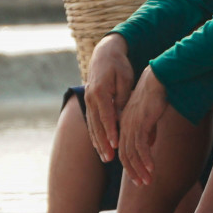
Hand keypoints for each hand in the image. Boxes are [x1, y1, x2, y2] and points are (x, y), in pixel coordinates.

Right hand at [83, 35, 134, 162]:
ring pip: (92, 125)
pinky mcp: (89, 103)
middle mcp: (90, 97)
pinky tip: (99, 147)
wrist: (104, 54)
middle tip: (110, 158)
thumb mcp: (125, 79)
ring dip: (98, 143)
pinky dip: (94, 135)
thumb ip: (124, 98)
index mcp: (100, 91)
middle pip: (97, 125)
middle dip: (103, 143)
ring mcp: (87, 100)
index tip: (116, 144)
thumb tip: (124, 117)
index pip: (106, 115)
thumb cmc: (119, 66)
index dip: (111, 131)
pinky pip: (91, 122)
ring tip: (105, 158)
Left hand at [117, 69, 170, 186]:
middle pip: (125, 155)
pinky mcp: (141, 122)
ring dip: (140, 169)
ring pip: (132, 153)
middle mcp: (125, 126)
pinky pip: (141, 146)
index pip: (123, 150)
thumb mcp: (150, 115)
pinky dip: (146, 159)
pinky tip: (151, 168)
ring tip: (148, 181)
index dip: (130, 165)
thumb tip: (150, 143)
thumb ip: (148, 129)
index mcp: (124, 124)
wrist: (159, 79)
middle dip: (133, 171)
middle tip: (142, 184)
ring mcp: (131, 124)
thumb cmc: (156, 94)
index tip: (138, 177)